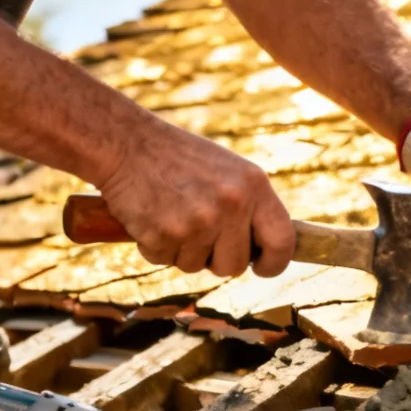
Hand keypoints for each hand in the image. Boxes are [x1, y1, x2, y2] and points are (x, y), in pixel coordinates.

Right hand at [97, 119, 293, 277]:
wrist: (127, 143)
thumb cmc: (181, 160)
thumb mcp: (229, 172)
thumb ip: (251, 208)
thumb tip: (268, 249)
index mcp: (254, 186)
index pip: (283, 240)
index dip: (274, 262)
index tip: (263, 267)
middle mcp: (231, 204)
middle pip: (236, 265)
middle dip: (217, 258)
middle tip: (199, 232)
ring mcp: (198, 222)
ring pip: (198, 266)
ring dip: (183, 250)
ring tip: (172, 213)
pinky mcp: (165, 235)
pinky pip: (166, 260)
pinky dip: (157, 246)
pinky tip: (152, 216)